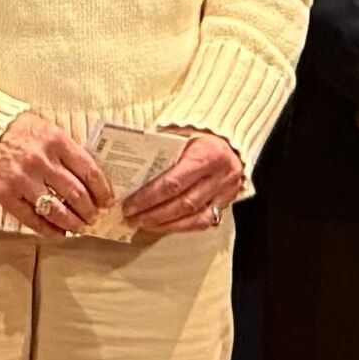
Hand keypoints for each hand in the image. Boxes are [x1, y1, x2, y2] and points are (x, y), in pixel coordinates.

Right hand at [0, 112, 116, 236]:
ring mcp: (22, 180)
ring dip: (73, 223)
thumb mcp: (46, 128)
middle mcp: (41, 161)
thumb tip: (89, 177)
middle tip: (95, 218)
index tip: (107, 201)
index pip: (89, 171)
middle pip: (76, 194)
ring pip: (57, 210)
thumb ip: (66, 149)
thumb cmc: (15, 129)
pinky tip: (58, 233)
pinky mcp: (5, 195)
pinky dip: (48, 230)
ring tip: (80, 228)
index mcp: (56, 141)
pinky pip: (32, 219)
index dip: (102, 190)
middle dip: (90, 211)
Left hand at [119, 129, 251, 232]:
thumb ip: (161, 148)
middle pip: (182, 203)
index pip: (174, 182)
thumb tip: (129, 166)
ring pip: (193, 217)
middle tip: (131, 218)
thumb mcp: (181, 133)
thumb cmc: (199, 135)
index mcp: (208, 153)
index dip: (149, 197)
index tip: (130, 205)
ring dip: (164, 224)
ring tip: (142, 224)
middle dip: (153, 214)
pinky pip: (202, 222)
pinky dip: (180, 226)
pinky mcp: (227, 203)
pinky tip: (163, 225)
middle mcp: (221, 174)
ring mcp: (226, 191)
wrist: (229, 141)